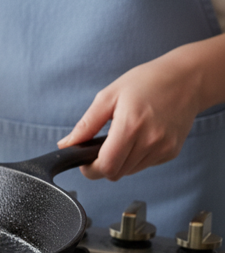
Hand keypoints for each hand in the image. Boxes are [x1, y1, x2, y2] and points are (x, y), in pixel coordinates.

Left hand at [57, 46, 204, 179]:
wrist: (187, 79)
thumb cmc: (147, 82)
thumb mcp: (108, 96)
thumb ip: (86, 125)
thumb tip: (66, 145)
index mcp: (131, 126)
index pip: (106, 167)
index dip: (90, 168)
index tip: (84, 159)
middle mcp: (150, 141)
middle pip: (116, 173)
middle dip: (102, 165)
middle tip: (100, 146)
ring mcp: (163, 148)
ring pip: (129, 171)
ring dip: (119, 161)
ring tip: (122, 137)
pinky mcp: (172, 152)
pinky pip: (145, 165)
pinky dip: (135, 157)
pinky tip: (139, 138)